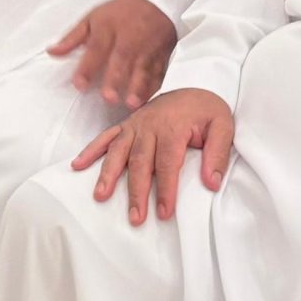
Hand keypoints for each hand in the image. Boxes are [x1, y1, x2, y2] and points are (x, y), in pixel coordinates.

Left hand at [50, 0, 176, 107]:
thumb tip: (52, 52)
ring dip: (137, 87)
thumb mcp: (93, 18)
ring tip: (131, 103)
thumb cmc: (119, 12)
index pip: (96, 48)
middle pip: (121, 59)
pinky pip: (159, 72)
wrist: (156, 1)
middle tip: (108, 98)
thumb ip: (72, 38)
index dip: (87, 67)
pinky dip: (154, 87)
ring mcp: (147, 47)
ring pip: (143, 68)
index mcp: (108, 27)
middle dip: (115, 79)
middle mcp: (129, 38)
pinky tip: (147, 101)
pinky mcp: (162, 55)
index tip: (79, 85)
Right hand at [70, 88, 234, 225]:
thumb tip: (211, 183)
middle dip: (136, 192)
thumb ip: (218, 154)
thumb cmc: (206, 109)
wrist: (193, 82)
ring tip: (100, 196)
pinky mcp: (126, 125)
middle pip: (140, 162)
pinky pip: (105, 137)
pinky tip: (77, 165)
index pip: (167, 164)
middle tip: (135, 217)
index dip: (166, 190)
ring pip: (118, 152)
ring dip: (108, 175)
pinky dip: (91, 150)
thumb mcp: (223, 125)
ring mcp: (134, 125)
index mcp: (172, 128)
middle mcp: (149, 126)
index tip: (165, 213)